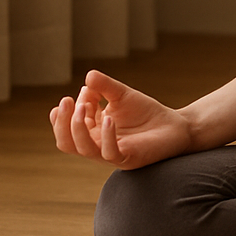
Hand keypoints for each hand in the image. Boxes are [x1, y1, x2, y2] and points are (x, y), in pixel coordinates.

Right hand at [49, 70, 192, 169]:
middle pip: (66, 142)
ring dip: (78, 127)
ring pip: (83, 149)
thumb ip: (104, 87)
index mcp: (91, 131)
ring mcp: (110, 154)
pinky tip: (109, 118)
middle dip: (62, 122)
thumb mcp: (121, 95)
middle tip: (66, 100)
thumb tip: (88, 76)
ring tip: (83, 106)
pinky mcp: (127, 159)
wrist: (174, 126)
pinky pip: (110, 152)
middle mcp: (96, 145)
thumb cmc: (144, 112)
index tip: (68, 98)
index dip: (61, 115)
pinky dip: (106, 136)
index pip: (66, 127)